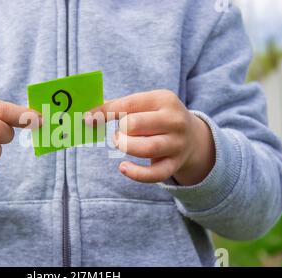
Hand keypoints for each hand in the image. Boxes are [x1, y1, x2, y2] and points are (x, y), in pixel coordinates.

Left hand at [86, 90, 214, 184]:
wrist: (193, 136)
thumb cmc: (157, 118)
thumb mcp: (146, 104)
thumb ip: (119, 107)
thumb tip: (89, 115)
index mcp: (164, 99)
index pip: (128, 105)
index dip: (105, 112)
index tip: (88, 119)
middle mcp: (174, 120)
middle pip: (137, 124)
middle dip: (120, 130)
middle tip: (116, 133)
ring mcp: (177, 143)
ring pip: (147, 148)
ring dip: (126, 146)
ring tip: (119, 143)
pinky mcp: (175, 164)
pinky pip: (155, 174)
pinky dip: (137, 174)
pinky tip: (123, 168)